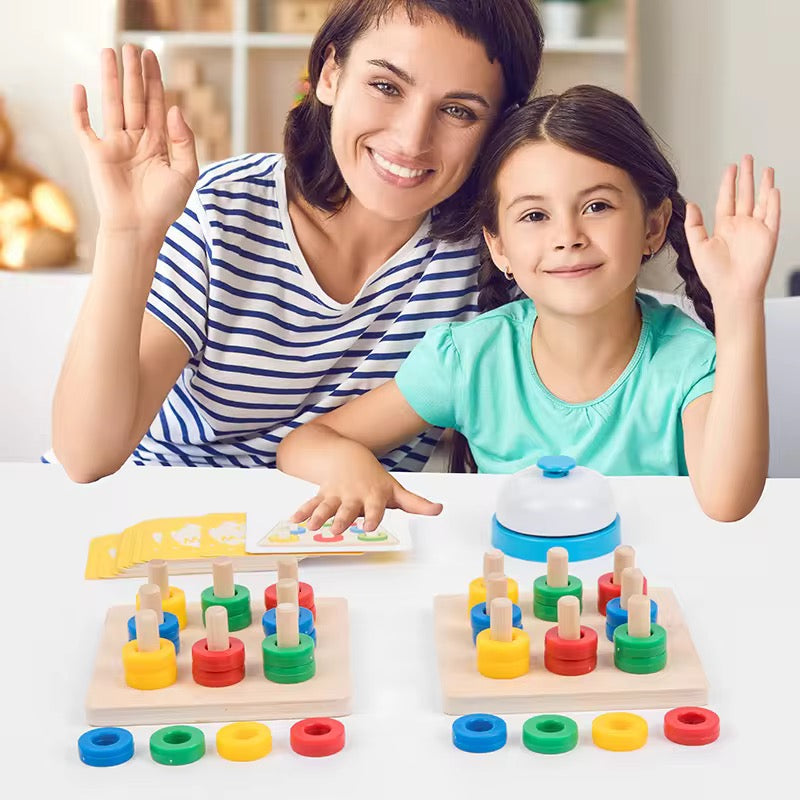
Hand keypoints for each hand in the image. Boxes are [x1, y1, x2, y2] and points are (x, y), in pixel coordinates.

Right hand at [73, 45, 198, 238]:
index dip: (155, 81)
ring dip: (110, 79)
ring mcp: (115, 145)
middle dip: (133, 74)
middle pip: (134, 99)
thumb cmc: (165, 207)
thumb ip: (185, 141)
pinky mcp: (96, 154)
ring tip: (110, 52)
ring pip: (112, 105)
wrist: (140, 229)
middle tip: (132, 47)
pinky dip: (80, 109)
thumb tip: (176, 108)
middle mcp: (136, 140)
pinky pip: (84, 127)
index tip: (152, 57)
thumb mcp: (186, 173)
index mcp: (159, 143)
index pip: (157, 105)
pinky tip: (80, 88)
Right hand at [290, 460, 442, 534]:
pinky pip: (310, 503)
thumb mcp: (395, 490)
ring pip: (327, 506)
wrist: (349, 456)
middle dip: (343, 519)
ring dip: (319, 516)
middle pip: (348, 510)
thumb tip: (439, 509)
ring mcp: (336, 495)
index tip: (371, 526)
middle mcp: (354, 496)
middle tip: (338, 529)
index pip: (375, 508)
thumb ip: (415, 503)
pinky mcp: (322, 494)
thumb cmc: (375, 479)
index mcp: (372, 496)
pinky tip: (294, 521)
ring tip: (312, 527)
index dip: (373, 516)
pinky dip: (302, 511)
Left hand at [684, 155, 779, 306]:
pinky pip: (773, 215)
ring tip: (764, 169)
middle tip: (746, 159)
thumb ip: (693, 225)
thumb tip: (691, 205)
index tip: (730, 168)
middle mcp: (741, 226)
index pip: (726, 199)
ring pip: (762, 201)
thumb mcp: (697, 247)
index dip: (728, 183)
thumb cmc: (714, 275)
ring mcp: (756, 230)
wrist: (732, 290)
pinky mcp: (768, 236)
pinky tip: (772, 188)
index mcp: (724, 228)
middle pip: (745, 195)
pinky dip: (774, 201)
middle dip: (746, 177)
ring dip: (763, 185)